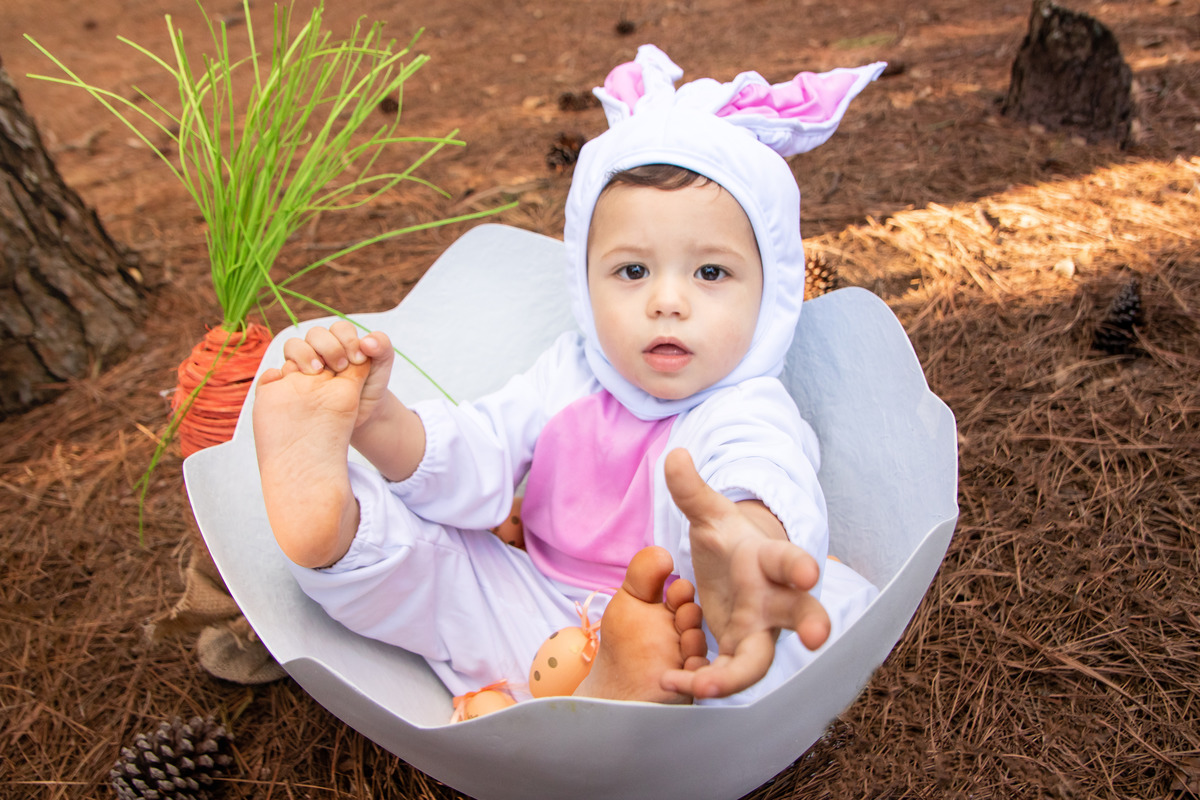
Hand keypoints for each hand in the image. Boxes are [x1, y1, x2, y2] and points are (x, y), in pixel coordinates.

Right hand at [276, 320, 394, 428]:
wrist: (360, 414)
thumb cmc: (370, 386)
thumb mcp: (382, 367)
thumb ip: (382, 348)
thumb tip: (366, 341)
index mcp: (342, 340)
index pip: (339, 328)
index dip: (347, 339)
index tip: (358, 359)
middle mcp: (321, 348)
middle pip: (315, 334)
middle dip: (328, 346)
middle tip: (341, 367)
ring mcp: (305, 363)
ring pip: (294, 346)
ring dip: (304, 354)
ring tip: (317, 371)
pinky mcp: (293, 379)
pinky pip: (283, 368)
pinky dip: (289, 370)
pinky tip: (302, 382)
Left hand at [660, 448, 830, 698]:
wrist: (735, 571)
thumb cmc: (727, 541)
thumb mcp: (707, 513)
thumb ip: (690, 489)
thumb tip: (673, 454)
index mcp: (768, 561)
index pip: (788, 560)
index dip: (800, 565)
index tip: (808, 571)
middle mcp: (774, 599)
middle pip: (801, 613)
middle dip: (811, 624)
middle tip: (817, 638)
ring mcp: (759, 630)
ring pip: (760, 660)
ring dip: (735, 677)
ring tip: (701, 688)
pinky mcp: (739, 653)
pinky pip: (728, 676)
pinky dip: (707, 684)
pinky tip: (677, 686)